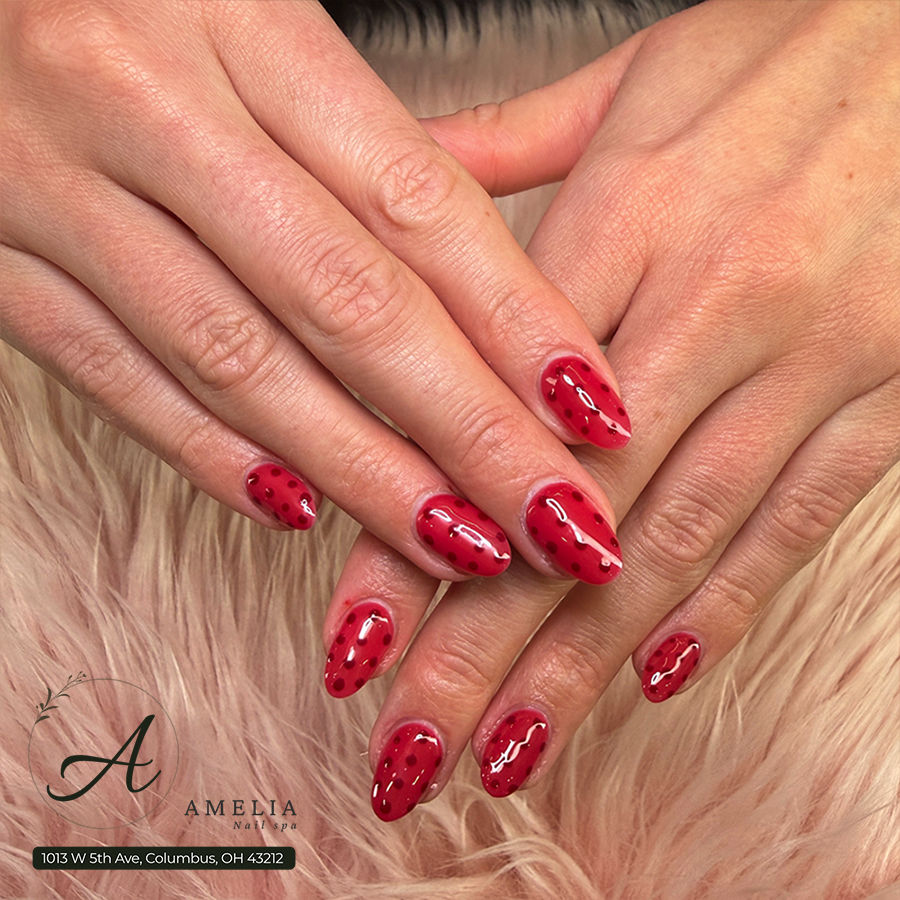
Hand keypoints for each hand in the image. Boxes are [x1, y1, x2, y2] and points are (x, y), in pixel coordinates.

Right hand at [0, 0, 628, 582]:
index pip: (415, 201)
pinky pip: (110, 377)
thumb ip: (360, 144)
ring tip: (457, 543)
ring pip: (236, 360)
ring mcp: (51, 186)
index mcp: (239, 20)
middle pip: (345, 300)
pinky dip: (212, 454)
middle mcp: (145, 103)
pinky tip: (298, 510)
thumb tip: (479, 295)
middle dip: (466, 430)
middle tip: (555, 520)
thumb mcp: (254, 19)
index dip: (516, 319)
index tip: (594, 413)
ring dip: (360, 470)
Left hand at [323, 0, 899, 817]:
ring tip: (510, 750)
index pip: (490, 417)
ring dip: (583, 664)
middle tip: (414, 747)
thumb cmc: (788, 51)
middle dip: (484, 648)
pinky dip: (722, 605)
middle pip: (575, 512)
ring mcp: (813, 357)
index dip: (414, 537)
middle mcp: (719, 302)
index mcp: (633, 218)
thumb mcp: (629, 83)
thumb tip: (383, 208)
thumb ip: (496, 157)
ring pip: (677, 541)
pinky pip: (796, 516)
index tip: (357, 635)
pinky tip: (652, 678)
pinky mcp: (889, 391)